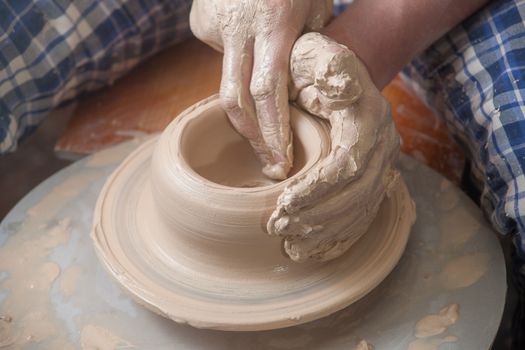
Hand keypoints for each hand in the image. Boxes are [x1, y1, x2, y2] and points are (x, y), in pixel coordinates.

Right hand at [190, 0, 331, 178]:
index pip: (268, 92)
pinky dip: (238, 56)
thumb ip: (304, 51)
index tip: (280, 160)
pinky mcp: (200, 21)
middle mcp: (239, 28)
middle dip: (253, 137)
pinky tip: (248, 32)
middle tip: (268, 162)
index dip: (273, 131)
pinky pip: (221, 54)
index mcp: (274, 25)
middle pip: (235, 100)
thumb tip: (294, 92)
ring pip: (227, 80)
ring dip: (246, 96)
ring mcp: (214, 24)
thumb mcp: (314, 10)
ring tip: (264, 73)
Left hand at [267, 33, 400, 261]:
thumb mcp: (316, 55)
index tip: (283, 203)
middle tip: (279, 228)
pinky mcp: (373, 178)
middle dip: (317, 217)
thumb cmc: (314, 65)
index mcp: (369, 118)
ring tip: (290, 245)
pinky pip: (362, 214)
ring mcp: (381, 164)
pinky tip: (313, 250)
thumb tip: (340, 86)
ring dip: (325, 232)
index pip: (347, 164)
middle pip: (356, 194)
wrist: (333, 73)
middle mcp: (383, 144)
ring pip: (360, 209)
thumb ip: (328, 68)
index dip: (317, 189)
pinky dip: (338, 236)